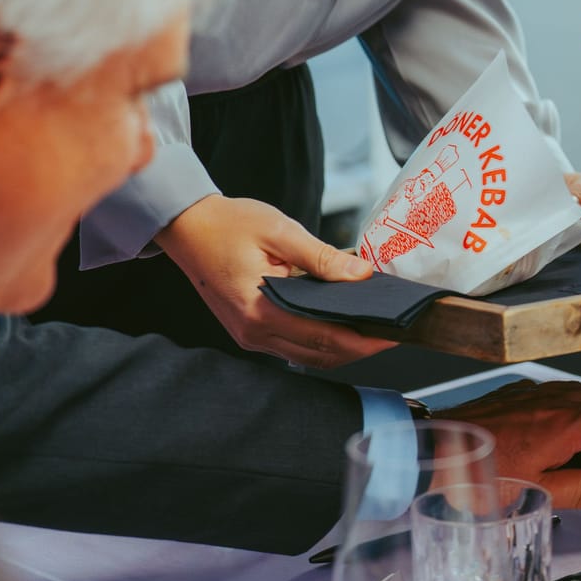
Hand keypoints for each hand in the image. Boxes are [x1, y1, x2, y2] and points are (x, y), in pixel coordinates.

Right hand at [156, 195, 399, 366]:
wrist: (187, 227)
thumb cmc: (229, 224)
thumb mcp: (281, 231)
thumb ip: (322, 257)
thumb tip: (360, 276)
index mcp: (261, 310)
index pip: (325, 337)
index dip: (364, 341)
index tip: (393, 336)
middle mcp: (253, 333)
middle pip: (319, 355)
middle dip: (359, 348)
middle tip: (392, 333)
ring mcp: (249, 336)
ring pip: (307, 356)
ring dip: (340, 348)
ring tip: (371, 329)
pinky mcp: (249, 331)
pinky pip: (291, 347)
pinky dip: (319, 342)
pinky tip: (339, 325)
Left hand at [438, 380, 580, 509]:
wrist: (429, 454)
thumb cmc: (475, 473)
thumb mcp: (537, 490)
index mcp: (563, 422)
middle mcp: (551, 399)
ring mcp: (532, 393)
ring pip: (580, 392)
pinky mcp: (515, 394)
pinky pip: (555, 393)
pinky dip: (568, 410)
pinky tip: (558, 438)